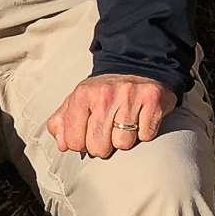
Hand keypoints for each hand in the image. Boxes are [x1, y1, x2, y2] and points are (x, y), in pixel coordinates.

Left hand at [47, 73, 176, 159]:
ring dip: (125, 138)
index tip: (89, 134)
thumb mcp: (78, 100)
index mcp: (82, 94)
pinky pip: (145, 136)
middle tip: (108, 129)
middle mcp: (104, 94)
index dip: (82, 144)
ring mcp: (129, 96)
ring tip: (125, 120)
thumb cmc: (105, 91)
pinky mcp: (152, 100)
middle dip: (104, 145)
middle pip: (99, 147)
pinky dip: (144, 132)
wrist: (137, 68)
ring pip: (123, 144)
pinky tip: (140, 117)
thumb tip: (62, 144)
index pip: (74, 142)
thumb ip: (62, 122)